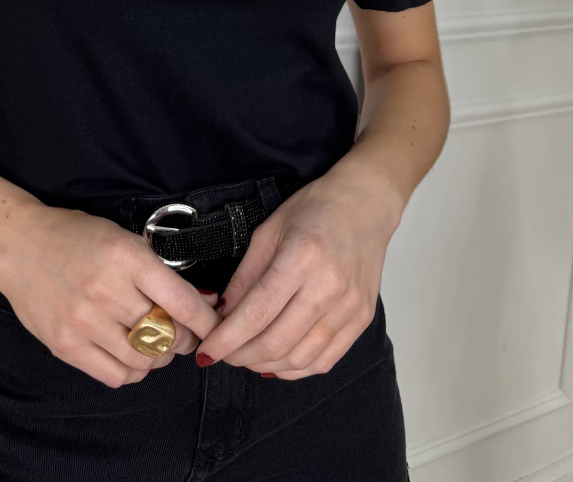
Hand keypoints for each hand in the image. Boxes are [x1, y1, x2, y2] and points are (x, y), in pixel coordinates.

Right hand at [0, 204, 221, 387]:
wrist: (19, 244)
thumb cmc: (74, 236)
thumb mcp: (123, 239)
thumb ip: (158, 271)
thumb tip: (201, 301)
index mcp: (127, 258)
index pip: (182, 303)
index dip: (207, 322)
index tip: (215, 327)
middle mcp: (107, 292)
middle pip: (167, 335)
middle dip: (184, 338)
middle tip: (182, 333)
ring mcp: (84, 322)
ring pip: (145, 360)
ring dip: (159, 356)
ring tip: (155, 342)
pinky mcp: (66, 346)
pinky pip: (116, 376)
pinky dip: (133, 370)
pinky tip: (130, 353)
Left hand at [194, 163, 400, 378]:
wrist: (366, 204)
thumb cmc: (316, 209)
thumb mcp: (269, 231)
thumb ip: (245, 276)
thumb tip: (224, 314)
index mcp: (302, 257)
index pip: (257, 313)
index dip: (227, 338)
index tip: (207, 351)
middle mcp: (329, 287)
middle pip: (277, 342)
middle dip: (242, 356)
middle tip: (223, 354)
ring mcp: (350, 308)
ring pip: (300, 358)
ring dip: (266, 365)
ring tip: (246, 357)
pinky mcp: (362, 320)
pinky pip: (324, 360)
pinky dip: (295, 368)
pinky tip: (277, 360)